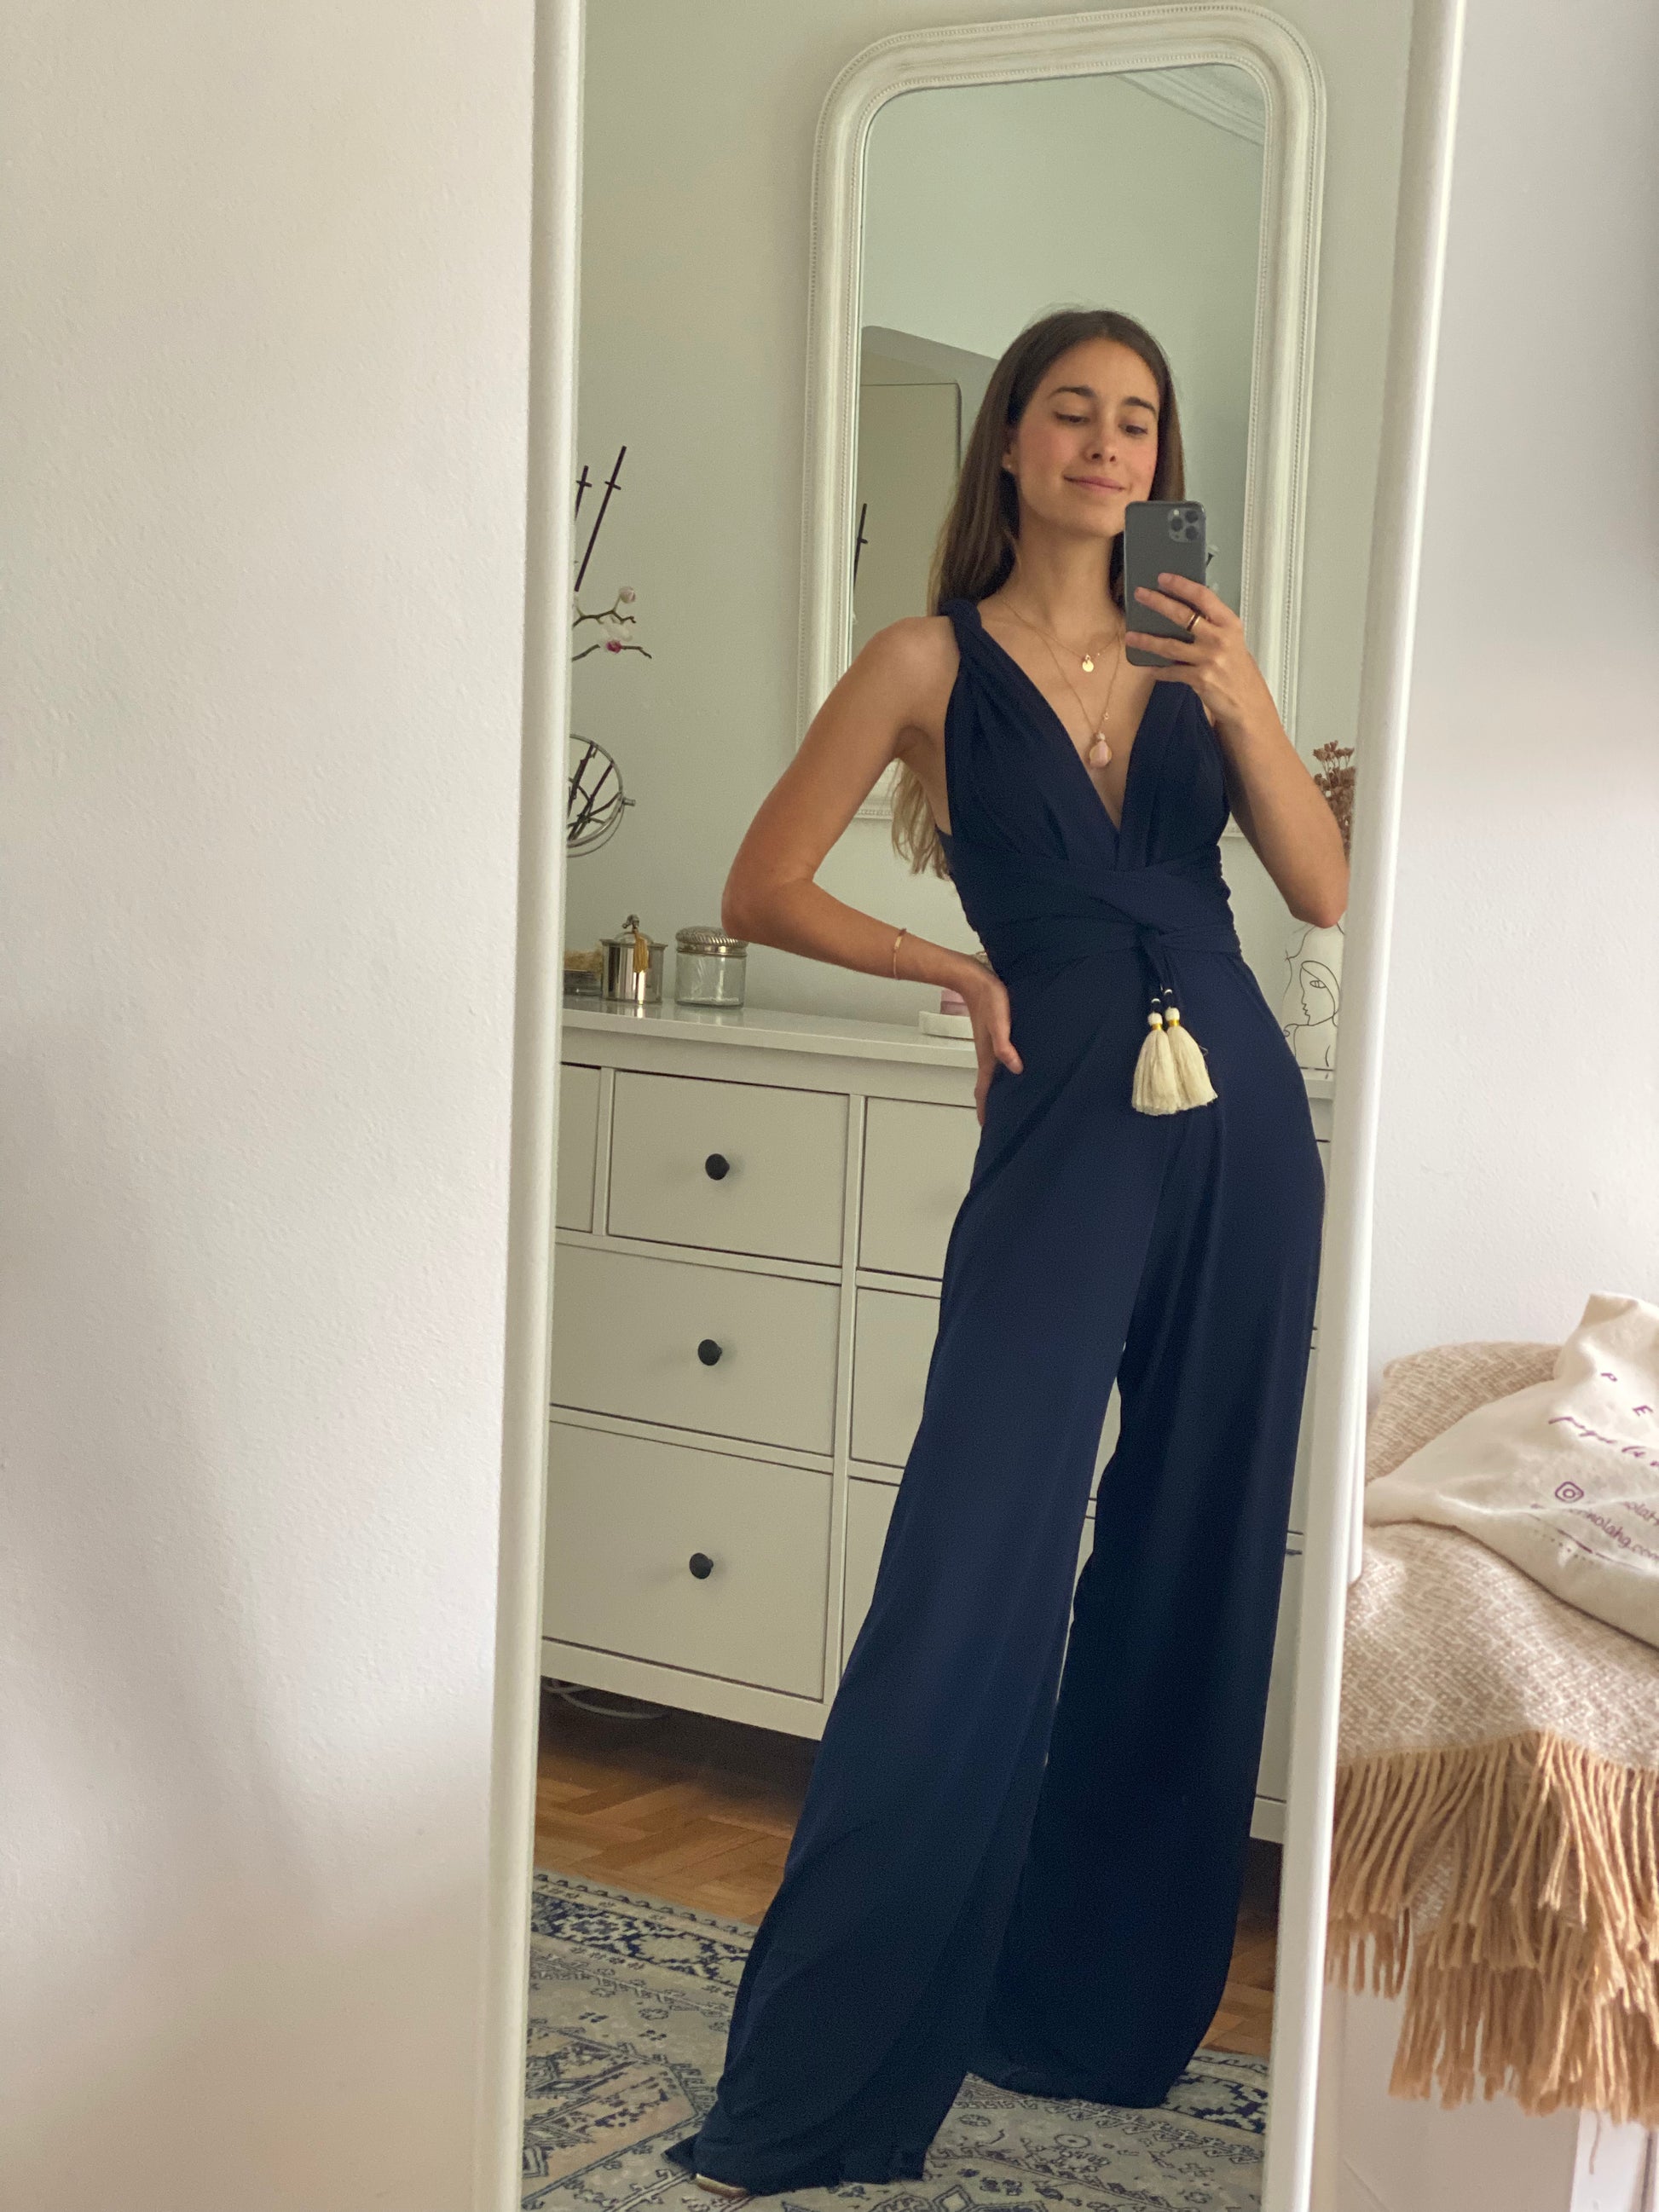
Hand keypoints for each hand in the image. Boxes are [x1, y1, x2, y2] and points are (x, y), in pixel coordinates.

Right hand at [951, 959, 1022, 1123]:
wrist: (974, 979)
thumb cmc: (988, 999)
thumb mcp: (999, 1023)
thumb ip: (1005, 1045)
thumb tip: (1015, 1068)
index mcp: (987, 1057)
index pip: (984, 1090)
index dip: (985, 1109)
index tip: (986, 1127)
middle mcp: (988, 1055)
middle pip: (988, 1086)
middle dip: (991, 1104)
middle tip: (999, 1120)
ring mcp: (991, 1046)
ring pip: (994, 1074)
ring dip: (997, 1089)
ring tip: (1006, 1101)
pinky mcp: (995, 1036)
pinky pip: (999, 1060)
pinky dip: (1003, 1071)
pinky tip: (1013, 1070)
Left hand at [1124, 572, 1275, 732]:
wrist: (1248, 702)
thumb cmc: (1237, 669)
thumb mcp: (1231, 640)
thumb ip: (1211, 625)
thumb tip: (1182, 611)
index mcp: (1229, 624)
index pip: (1204, 597)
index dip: (1182, 585)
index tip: (1164, 578)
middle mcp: (1220, 639)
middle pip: (1183, 616)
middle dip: (1158, 603)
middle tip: (1141, 595)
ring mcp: (1209, 659)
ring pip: (1170, 646)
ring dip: (1147, 640)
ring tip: (1131, 636)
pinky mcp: (1200, 679)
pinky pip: (1172, 672)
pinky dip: (1159, 670)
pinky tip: (1149, 667)